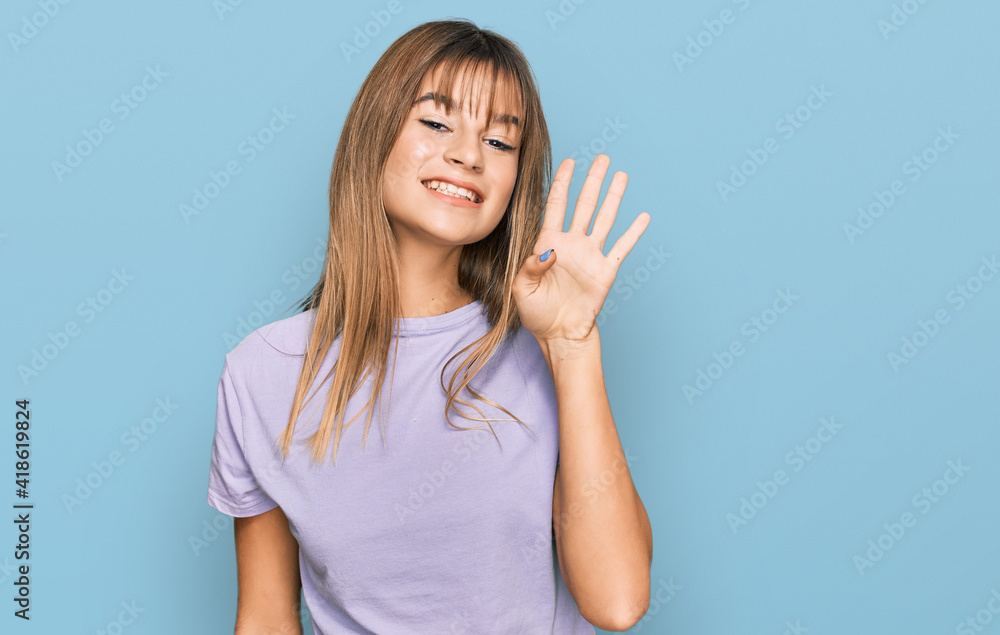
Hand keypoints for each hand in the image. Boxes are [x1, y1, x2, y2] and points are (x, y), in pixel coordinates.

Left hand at [512, 154, 649, 343]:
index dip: (562, 183)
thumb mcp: (521, 290)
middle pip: (584, 205)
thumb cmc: (536, 313)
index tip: (569, 162)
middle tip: (603, 158)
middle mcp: (571, 243)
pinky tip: (643, 217)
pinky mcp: (606, 270)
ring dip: (613, 197)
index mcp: (548, 243)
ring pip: (605, 219)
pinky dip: (633, 232)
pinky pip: (621, 247)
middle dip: (593, 181)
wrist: (559, 334)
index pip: (556, 206)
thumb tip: (548, 251)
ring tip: (622, 176)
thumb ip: (530, 267)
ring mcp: (590, 255)